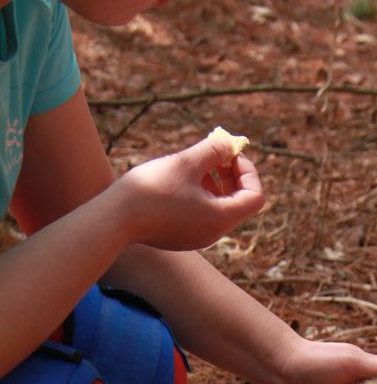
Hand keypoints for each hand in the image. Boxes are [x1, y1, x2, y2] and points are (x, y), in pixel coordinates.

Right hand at [115, 135, 263, 250]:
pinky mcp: (182, 237)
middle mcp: (214, 233)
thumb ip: (214, 151)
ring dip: (215, 182)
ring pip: (219, 207)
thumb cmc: (152, 189)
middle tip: (215, 152)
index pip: (255, 196)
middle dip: (231, 174)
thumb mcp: (187, 162)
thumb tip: (229, 145)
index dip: (248, 171)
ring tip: (195, 163)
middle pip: (238, 202)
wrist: (115, 217)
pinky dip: (200, 194)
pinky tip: (180, 179)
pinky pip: (202, 214)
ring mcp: (198, 237)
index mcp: (221, 219)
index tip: (230, 153)